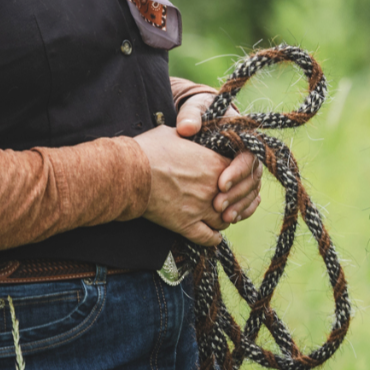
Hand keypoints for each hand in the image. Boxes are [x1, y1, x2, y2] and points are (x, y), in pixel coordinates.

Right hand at [134, 125, 231, 245]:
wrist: (129, 173)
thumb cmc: (149, 150)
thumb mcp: (174, 134)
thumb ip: (190, 137)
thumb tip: (189, 130)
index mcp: (214, 163)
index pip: (240, 172)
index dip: (235, 176)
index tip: (228, 177)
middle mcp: (213, 188)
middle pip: (235, 199)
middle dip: (232, 199)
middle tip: (225, 199)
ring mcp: (201, 208)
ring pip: (224, 220)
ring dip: (223, 218)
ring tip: (219, 216)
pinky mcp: (186, 225)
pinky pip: (208, 237)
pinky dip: (213, 239)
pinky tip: (213, 237)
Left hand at [177, 92, 263, 225]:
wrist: (199, 118)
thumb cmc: (199, 111)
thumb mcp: (194, 108)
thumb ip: (191, 115)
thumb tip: (186, 128)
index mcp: (242, 136)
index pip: (247, 156)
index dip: (237, 172)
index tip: (220, 184)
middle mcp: (248, 153)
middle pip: (252, 178)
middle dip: (237, 194)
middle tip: (218, 206)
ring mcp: (245, 169)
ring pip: (252, 190)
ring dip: (240, 206)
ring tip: (225, 218)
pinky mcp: (239, 181)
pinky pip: (249, 198)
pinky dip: (243, 209)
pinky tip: (230, 219)